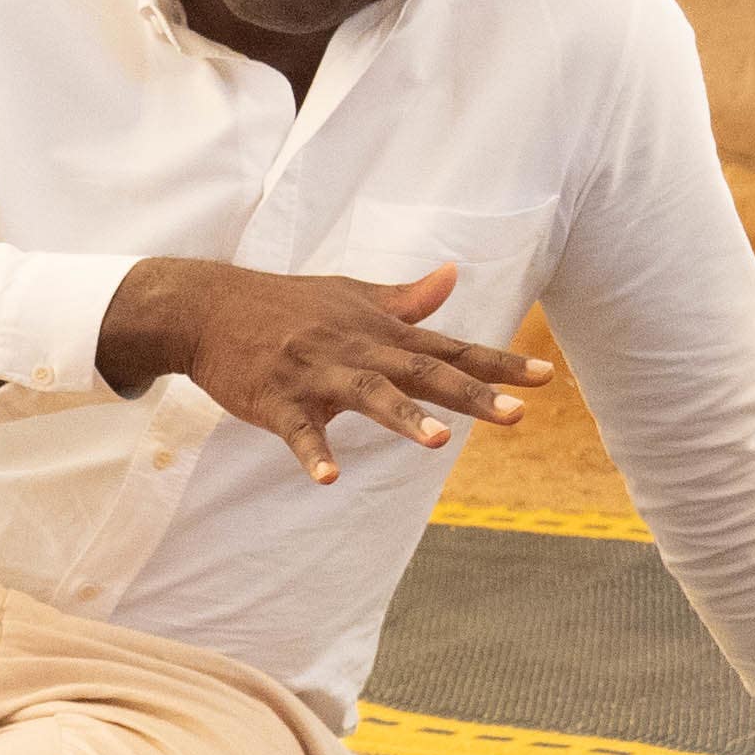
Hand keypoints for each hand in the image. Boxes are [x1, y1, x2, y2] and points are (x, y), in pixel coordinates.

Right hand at [97, 255, 555, 485]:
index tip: (545, 379)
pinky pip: (298, 431)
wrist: (208, 306)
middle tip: (517, 416)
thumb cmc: (286, 305)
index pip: (449, 350)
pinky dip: (313, 453)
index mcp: (379, 332)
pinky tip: (329, 479)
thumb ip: (405, 298)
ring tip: (438, 443)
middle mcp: (357, 349)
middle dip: (471, 395)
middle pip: (422, 373)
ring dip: (402, 418)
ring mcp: (317, 373)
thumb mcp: (351, 295)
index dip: (497, 365)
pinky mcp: (277, 399)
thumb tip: (453, 275)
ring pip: (368, 395)